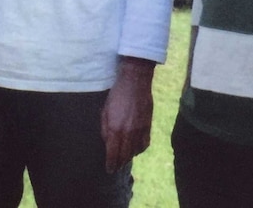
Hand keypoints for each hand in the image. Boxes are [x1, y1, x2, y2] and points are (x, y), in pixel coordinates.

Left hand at [100, 57, 154, 173]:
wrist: (135, 82)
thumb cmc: (116, 95)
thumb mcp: (104, 111)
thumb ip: (105, 129)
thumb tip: (107, 143)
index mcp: (115, 129)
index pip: (113, 154)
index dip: (111, 164)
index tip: (109, 169)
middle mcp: (128, 133)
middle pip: (124, 156)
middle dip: (119, 163)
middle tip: (115, 166)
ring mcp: (140, 130)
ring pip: (135, 152)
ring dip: (128, 157)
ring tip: (124, 158)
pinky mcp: (148, 126)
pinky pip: (145, 144)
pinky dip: (139, 149)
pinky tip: (135, 149)